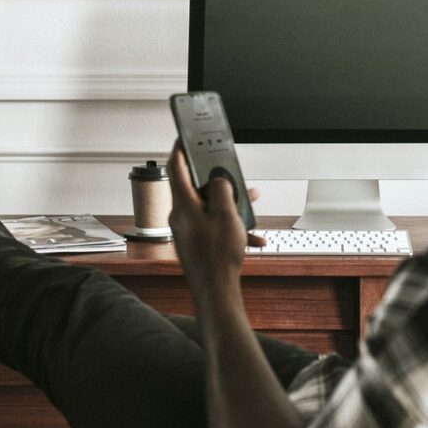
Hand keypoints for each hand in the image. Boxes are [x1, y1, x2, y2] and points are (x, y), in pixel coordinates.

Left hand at [167, 143, 264, 304]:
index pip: (176, 167)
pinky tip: (252, 236)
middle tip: (231, 172)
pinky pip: (213, 225)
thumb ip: (221, 189)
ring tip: (249, 205)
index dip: (180, 148)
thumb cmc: (217, 256)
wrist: (215, 291)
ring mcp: (188, 230)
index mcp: (184, 204)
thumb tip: (218, 180)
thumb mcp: (226, 214)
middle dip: (218, 180)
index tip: (184, 136)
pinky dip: (230, 225)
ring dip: (229, 204)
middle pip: (197, 187)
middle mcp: (181, 215)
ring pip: (209, 207)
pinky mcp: (196, 242)